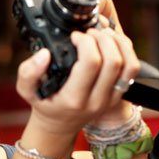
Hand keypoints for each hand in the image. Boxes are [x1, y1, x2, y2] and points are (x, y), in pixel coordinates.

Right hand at [15, 0, 139, 134]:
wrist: (60, 124)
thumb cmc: (45, 103)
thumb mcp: (26, 90)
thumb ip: (28, 72)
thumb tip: (44, 54)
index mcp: (74, 99)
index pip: (91, 63)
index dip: (85, 42)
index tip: (75, 36)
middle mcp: (96, 100)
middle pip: (113, 61)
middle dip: (102, 39)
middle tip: (89, 33)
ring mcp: (111, 98)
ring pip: (128, 65)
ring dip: (118, 43)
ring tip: (103, 35)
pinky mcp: (119, 94)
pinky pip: (132, 70)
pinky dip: (126, 51)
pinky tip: (112, 43)